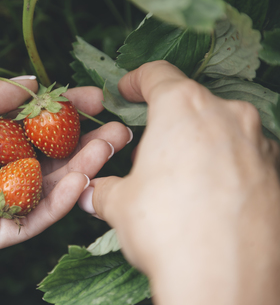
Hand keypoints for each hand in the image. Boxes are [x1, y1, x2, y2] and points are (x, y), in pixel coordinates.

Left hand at [0, 76, 130, 296]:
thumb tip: (29, 82)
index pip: (27, 123)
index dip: (59, 110)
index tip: (91, 97)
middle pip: (43, 156)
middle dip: (81, 141)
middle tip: (116, 126)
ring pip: (44, 187)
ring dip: (80, 168)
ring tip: (109, 145)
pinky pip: (31, 218)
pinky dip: (58, 202)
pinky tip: (80, 179)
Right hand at [80, 61, 279, 304]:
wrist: (226, 279)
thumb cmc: (167, 228)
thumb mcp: (120, 204)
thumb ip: (105, 190)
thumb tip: (92, 192)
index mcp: (183, 108)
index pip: (158, 74)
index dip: (137, 79)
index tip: (128, 88)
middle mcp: (228, 115)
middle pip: (191, 104)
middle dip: (167, 124)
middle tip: (148, 155)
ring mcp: (259, 143)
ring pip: (221, 130)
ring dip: (199, 144)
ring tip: (181, 181)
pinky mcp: (277, 173)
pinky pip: (245, 157)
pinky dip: (225, 167)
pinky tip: (211, 198)